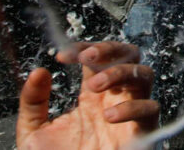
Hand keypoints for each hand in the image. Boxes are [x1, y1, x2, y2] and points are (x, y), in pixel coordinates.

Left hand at [17, 41, 157, 149]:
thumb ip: (33, 102)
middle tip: (87, 59)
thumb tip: (39, 71)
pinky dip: (132, 107)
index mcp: (92, 97)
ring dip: (120, 73)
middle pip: (130, 55)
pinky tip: (108, 117)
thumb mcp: (33, 133)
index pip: (98, 57)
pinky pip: (150, 110)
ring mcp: (129, 115)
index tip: (62, 56)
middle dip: (110, 50)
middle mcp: (114, 100)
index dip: (84, 48)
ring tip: (94, 86)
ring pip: (144, 75)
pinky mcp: (141, 135)